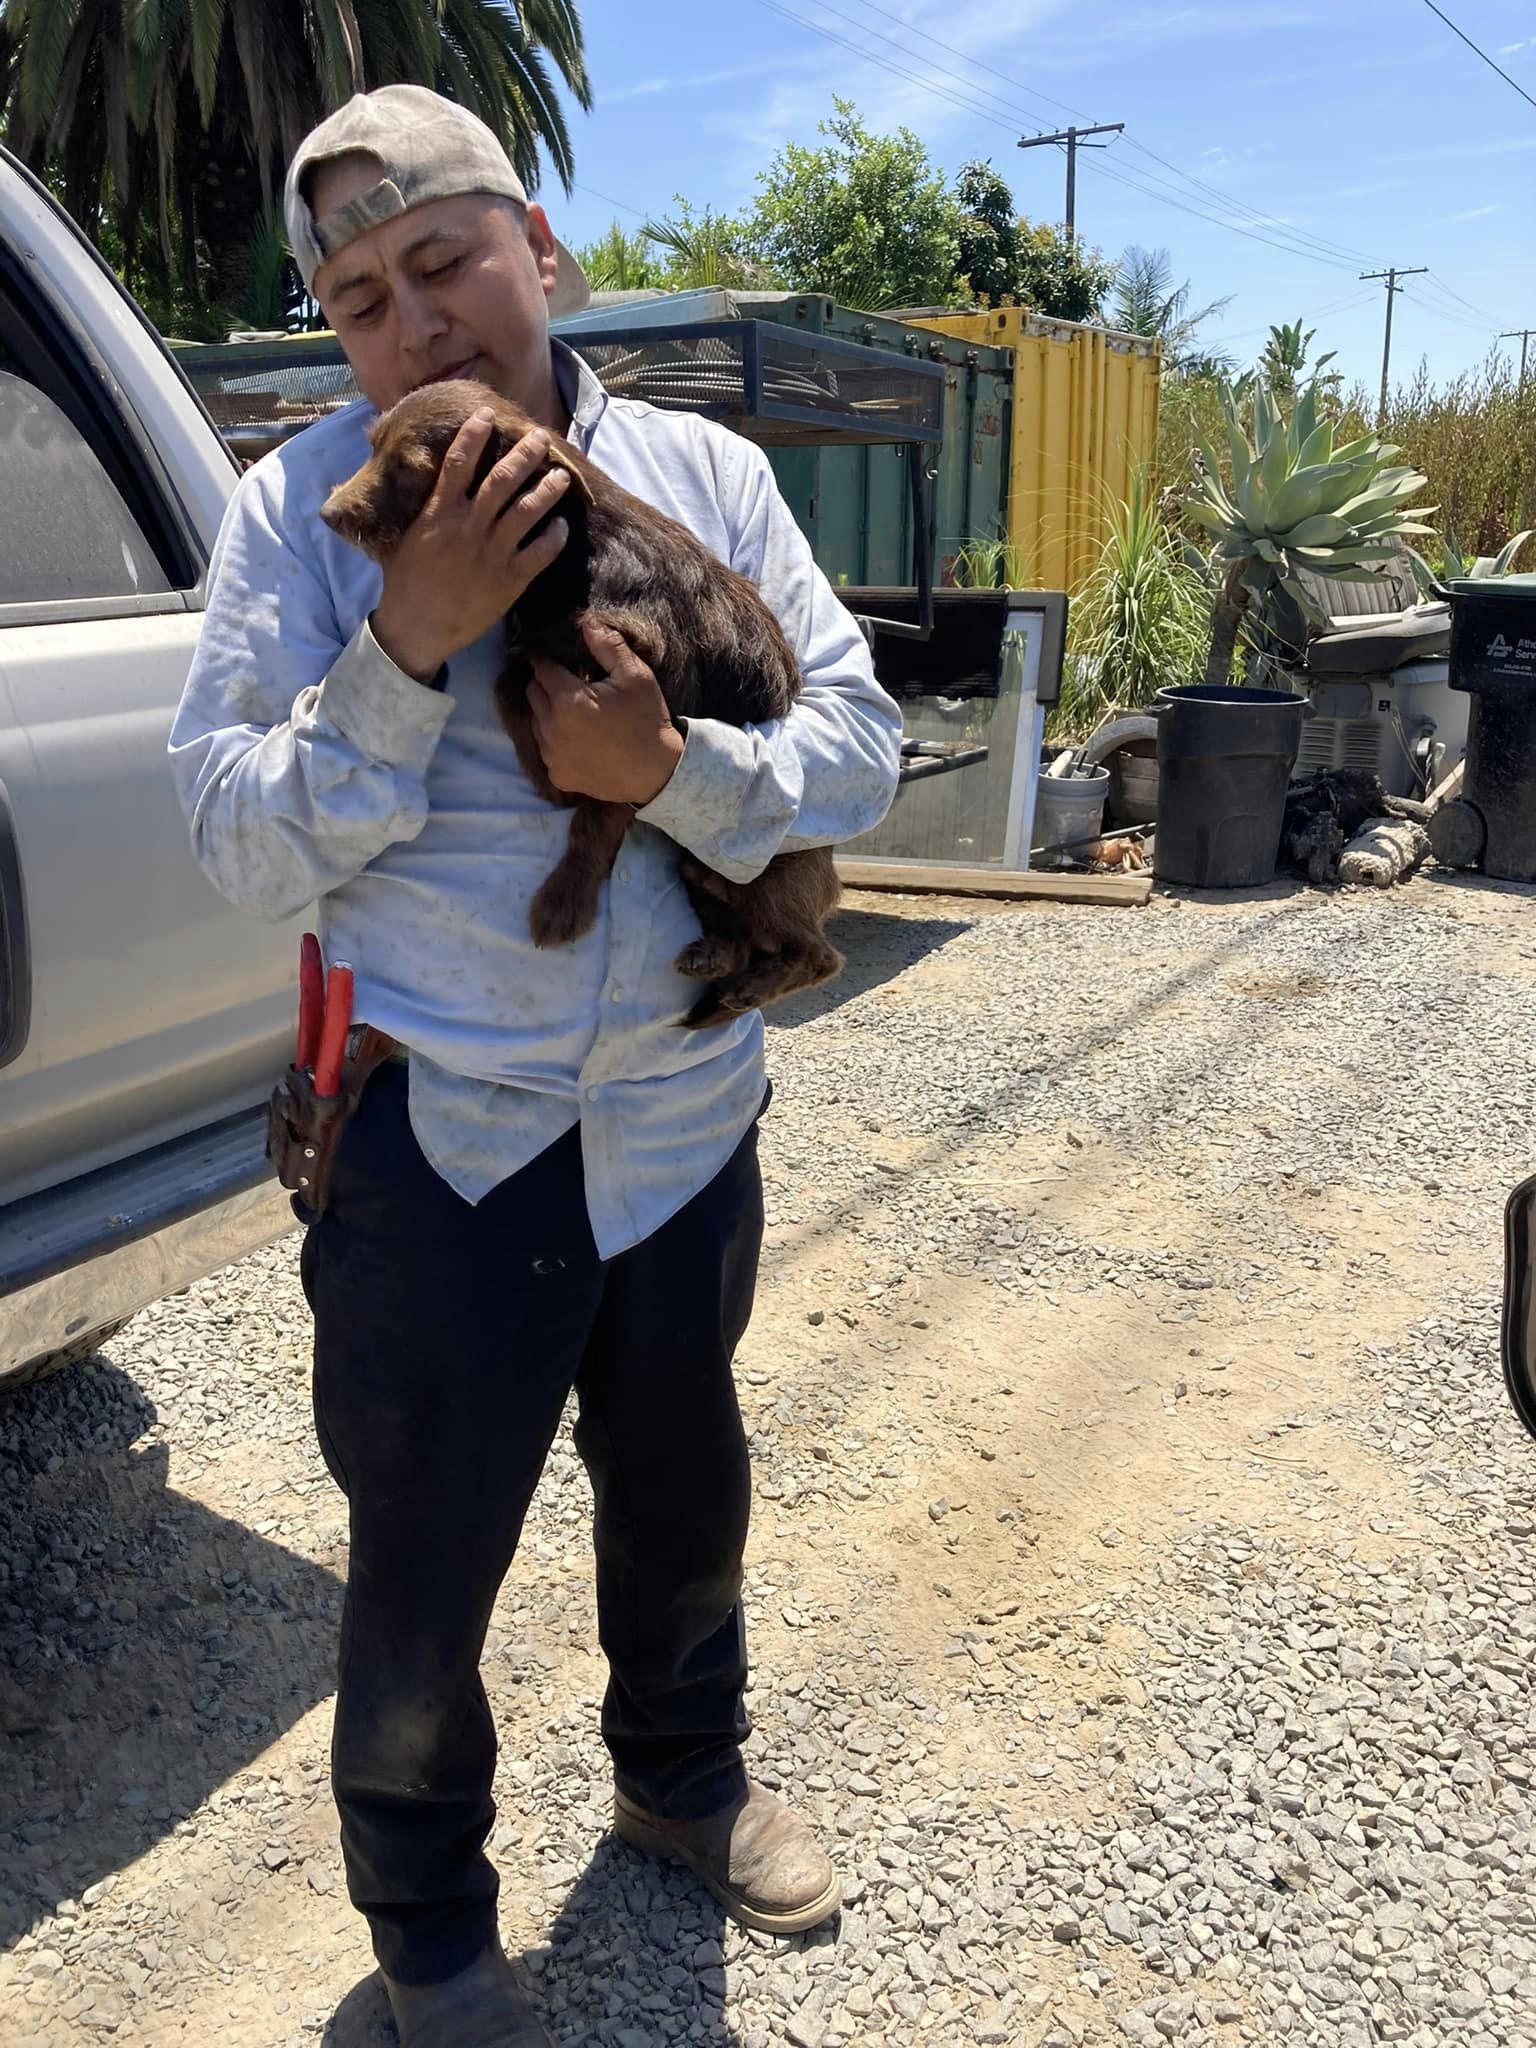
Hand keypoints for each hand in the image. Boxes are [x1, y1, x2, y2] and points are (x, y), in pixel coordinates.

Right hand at [370, 410, 570, 680]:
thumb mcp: (408, 537)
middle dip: (524, 454)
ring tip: (562, 475)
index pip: (458, 462)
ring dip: (547, 489)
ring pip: (527, 510)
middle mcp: (468, 526)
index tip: (489, 414)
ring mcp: (491, 553)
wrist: (416, 628)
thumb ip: (423, 509)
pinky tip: (562, 526)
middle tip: (540, 437)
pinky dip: (553, 537)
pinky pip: (539, 553)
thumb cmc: (405, 583)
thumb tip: (421, 484)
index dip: (474, 435)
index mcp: (440, 513)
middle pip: (502, 479)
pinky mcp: (509, 580)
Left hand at [528, 621, 683, 805]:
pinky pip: (545, 749)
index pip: (541, 668)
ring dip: (547, 712)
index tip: (556, 658)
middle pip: (533, 693)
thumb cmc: (647, 721)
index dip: (547, 659)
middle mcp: (551, 728)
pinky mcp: (557, 775)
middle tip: (568, 683)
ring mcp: (552, 755)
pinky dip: (554, 740)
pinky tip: (577, 738)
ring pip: (535, 721)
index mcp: (568, 699)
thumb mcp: (636, 676)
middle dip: (545, 684)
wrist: (657, 774)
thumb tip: (586, 623)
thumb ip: (608, 646)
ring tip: (572, 711)